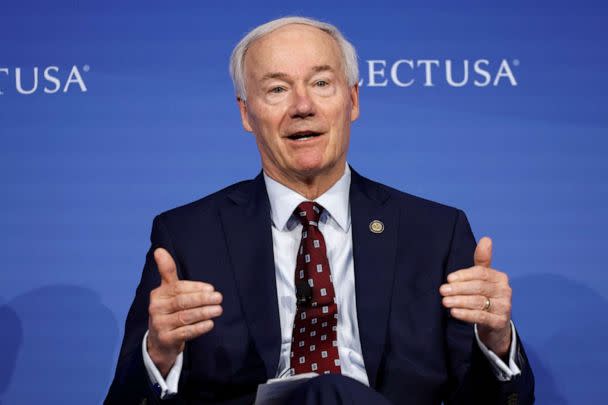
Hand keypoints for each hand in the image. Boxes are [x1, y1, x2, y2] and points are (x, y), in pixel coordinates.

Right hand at [147, 248, 222, 375]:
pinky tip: (210, 324)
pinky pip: (185, 332)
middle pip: (182, 302)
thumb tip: (159, 249)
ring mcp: (159, 325)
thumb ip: (167, 271)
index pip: (178, 288)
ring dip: (204, 313)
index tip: (211, 288)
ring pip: (185, 317)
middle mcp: (156, 309)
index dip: (195, 288)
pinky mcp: (166, 339)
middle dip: (202, 299)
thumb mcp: (167, 291)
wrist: (160, 342)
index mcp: (157, 294)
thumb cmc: (169, 310)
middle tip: (219, 298)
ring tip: (218, 310)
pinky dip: (199, 328)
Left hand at [440, 237, 511, 356]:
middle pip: (479, 287)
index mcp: (500, 277)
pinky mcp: (500, 322)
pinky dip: (466, 314)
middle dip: (458, 289)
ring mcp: (504, 307)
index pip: (481, 273)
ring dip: (460, 301)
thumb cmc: (485, 296)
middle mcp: (505, 291)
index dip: (464, 275)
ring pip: (479, 302)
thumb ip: (482, 260)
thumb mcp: (483, 278)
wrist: (495, 325)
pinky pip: (481, 317)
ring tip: (445, 301)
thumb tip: (486, 239)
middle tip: (442, 290)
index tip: (449, 278)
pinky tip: (454, 312)